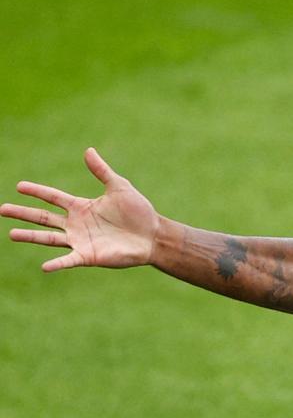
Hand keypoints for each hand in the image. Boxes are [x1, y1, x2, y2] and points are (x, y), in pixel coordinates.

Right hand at [2, 148, 159, 270]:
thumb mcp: (119, 187)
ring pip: (49, 238)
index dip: (37, 192)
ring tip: (11, 234)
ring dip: (31, 236)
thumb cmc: (139, 212)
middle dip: (23, 213)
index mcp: (81, 207)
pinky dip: (57, 264)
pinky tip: (44, 266)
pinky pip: (69, 260)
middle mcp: (76, 224)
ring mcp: (80, 241)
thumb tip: (88, 150)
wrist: (153, 235)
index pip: (53, 198)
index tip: (18, 186)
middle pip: (44, 218)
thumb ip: (102, 171)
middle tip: (2, 209)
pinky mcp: (89, 256)